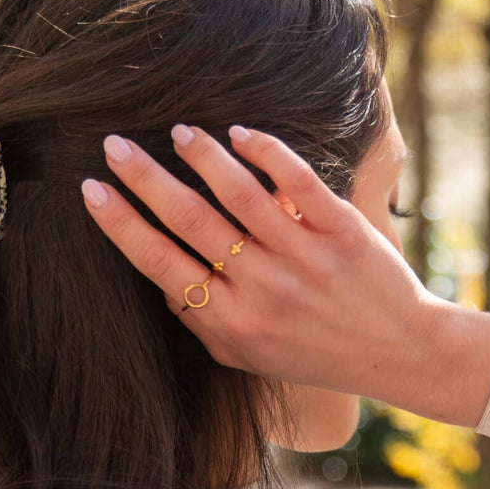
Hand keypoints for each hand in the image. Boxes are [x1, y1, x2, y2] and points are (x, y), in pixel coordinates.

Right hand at [81, 124, 489, 424]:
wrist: (398, 353)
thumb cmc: (314, 355)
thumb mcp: (245, 356)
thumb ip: (200, 322)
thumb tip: (160, 279)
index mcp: (230, 320)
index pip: (159, 263)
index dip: (121, 223)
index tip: (91, 189)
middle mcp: (262, 288)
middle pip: (188, 221)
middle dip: (144, 178)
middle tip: (113, 145)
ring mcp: (303, 257)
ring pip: (238, 194)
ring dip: (200, 156)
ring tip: (176, 132)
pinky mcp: (342, 231)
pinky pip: (297, 182)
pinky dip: (265, 151)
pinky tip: (239, 133)